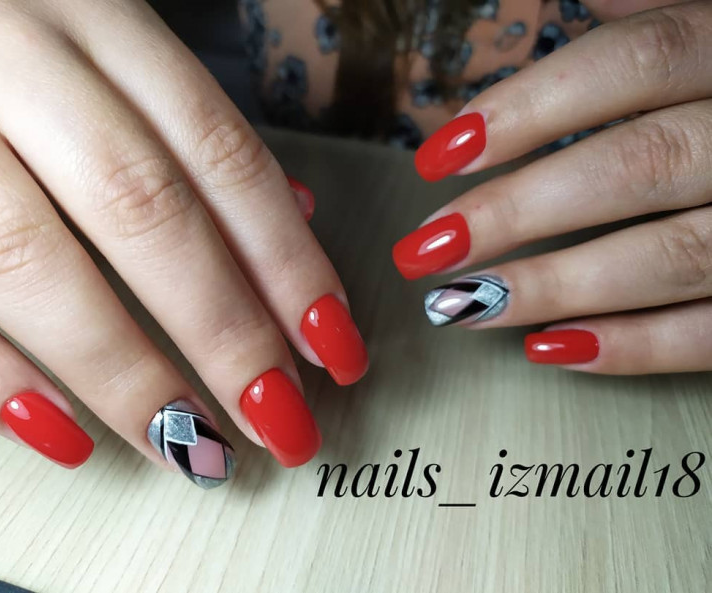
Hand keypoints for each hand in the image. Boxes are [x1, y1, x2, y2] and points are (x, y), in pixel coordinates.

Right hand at [0, 0, 366, 485]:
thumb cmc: (13, 28)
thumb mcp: (111, 43)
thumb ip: (191, 131)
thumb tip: (295, 219)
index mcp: (98, 21)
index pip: (220, 155)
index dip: (286, 261)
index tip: (333, 348)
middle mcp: (11, 64)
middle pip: (140, 211)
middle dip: (223, 332)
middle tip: (280, 421)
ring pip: (30, 261)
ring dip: (124, 373)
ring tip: (193, 446)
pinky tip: (63, 435)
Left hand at [393, 0, 711, 373]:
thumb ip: (671, 10)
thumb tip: (590, 0)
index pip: (634, 60)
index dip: (530, 107)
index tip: (439, 154)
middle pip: (639, 164)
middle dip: (519, 213)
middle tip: (428, 248)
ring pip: (675, 255)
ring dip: (558, 287)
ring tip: (465, 304)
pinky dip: (639, 347)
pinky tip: (555, 349)